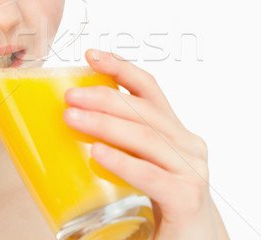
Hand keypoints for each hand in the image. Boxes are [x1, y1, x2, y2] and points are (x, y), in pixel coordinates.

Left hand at [63, 50, 228, 239]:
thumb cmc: (163, 205)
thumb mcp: (142, 165)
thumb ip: (120, 144)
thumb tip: (71, 121)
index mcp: (173, 132)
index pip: (148, 90)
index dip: (121, 67)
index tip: (91, 55)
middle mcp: (187, 145)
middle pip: (143, 110)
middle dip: (103, 97)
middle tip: (69, 96)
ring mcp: (191, 170)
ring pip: (144, 137)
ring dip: (104, 125)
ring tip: (72, 118)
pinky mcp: (188, 198)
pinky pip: (150, 174)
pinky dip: (123, 162)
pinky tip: (98, 154)